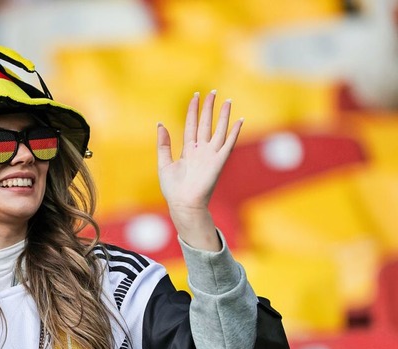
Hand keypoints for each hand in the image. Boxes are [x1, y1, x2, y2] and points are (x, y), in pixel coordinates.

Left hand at [157, 90, 242, 249]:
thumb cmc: (173, 189)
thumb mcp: (164, 163)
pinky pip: (228, 144)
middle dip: (208, 108)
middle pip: (205, 124)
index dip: (193, 111)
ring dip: (223, 116)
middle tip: (212, 92)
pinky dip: (234, 132)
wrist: (183, 204)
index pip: (191, 125)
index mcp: (188, 150)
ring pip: (218, 130)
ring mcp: (210, 155)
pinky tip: (240, 120)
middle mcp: (200, 150)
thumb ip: (163, 144)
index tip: (195, 96)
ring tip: (227, 101)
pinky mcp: (219, 162)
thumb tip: (160, 124)